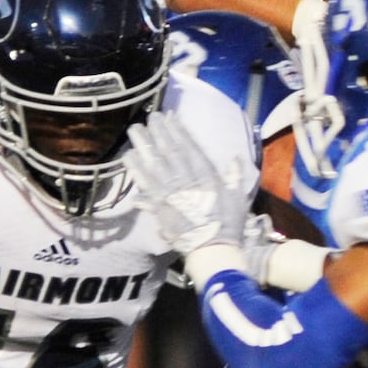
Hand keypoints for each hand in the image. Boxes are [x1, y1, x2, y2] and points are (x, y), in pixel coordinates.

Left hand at [126, 111, 249, 255]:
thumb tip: (234, 159)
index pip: (190, 148)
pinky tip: (128, 158)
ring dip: (144, 146)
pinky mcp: (159, 207)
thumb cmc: (229, 225)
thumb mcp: (238, 198)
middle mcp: (187, 181)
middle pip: (169, 152)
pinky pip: (145, 185)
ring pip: (154, 165)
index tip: (170, 117)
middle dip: (159, 132)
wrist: (212, 250)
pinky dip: (136, 171)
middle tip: (150, 117)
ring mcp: (171, 194)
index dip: (179, 131)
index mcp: (207, 177)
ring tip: (135, 130)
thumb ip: (234, 177)